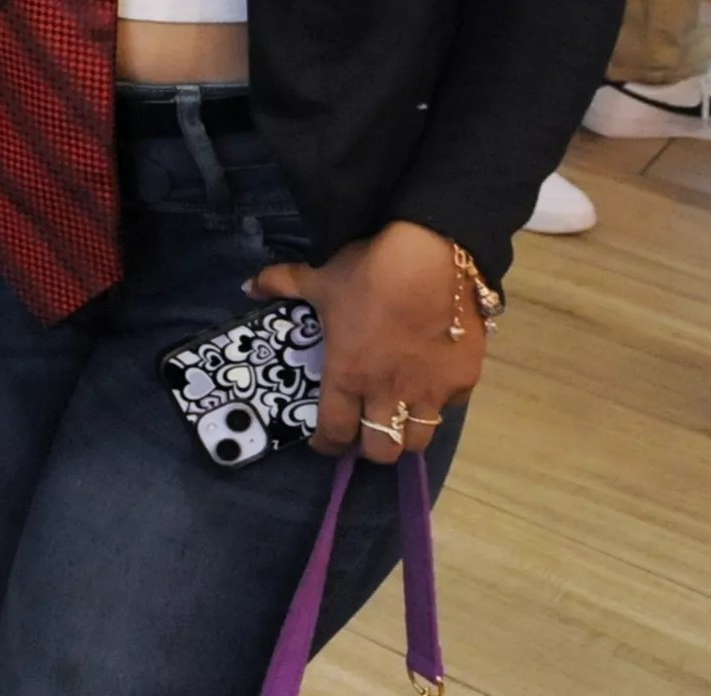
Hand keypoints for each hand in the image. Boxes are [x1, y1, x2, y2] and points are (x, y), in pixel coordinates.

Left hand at [249, 222, 485, 465]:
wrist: (433, 258)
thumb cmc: (369, 273)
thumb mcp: (319, 278)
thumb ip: (281, 284)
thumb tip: (247, 286)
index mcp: (348, 376)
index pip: (335, 433)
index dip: (327, 444)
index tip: (324, 442)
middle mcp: (389, 393)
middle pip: (382, 452)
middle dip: (370, 448)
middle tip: (365, 429)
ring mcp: (431, 392)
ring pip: (419, 440)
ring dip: (405, 435)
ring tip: (398, 418)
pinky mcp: (463, 381)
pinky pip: (450, 406)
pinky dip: (439, 402)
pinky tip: (431, 385)